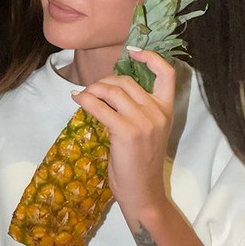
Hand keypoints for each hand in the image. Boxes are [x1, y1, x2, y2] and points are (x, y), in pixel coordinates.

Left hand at [71, 49, 174, 213]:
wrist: (143, 193)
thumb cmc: (141, 163)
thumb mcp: (147, 131)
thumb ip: (137, 109)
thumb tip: (108, 89)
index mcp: (167, 110)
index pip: (167, 74)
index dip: (150, 57)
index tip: (133, 52)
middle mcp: (157, 113)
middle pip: (126, 80)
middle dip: (104, 81)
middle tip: (92, 91)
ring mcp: (143, 122)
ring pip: (112, 90)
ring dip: (92, 89)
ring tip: (83, 96)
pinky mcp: (126, 132)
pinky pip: (100, 107)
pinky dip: (85, 99)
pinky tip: (77, 99)